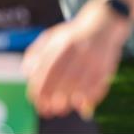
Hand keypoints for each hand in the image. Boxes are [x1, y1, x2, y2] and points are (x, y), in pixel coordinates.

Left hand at [23, 0, 131, 118]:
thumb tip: (26, 72)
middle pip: (63, 79)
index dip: (40, 88)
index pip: (47, 69)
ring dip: (70, 100)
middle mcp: (79, 50)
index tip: (36, 100)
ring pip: (81, 84)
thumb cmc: (73, 33)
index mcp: (62, 43)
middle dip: (54, 98)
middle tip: (48, 111)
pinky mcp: (107, 65)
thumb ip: (36, 52)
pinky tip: (81, 104)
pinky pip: (97, 86)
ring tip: (63, 109)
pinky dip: (89, 98)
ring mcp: (94, 58)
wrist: (105, 22)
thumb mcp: (52, 36)